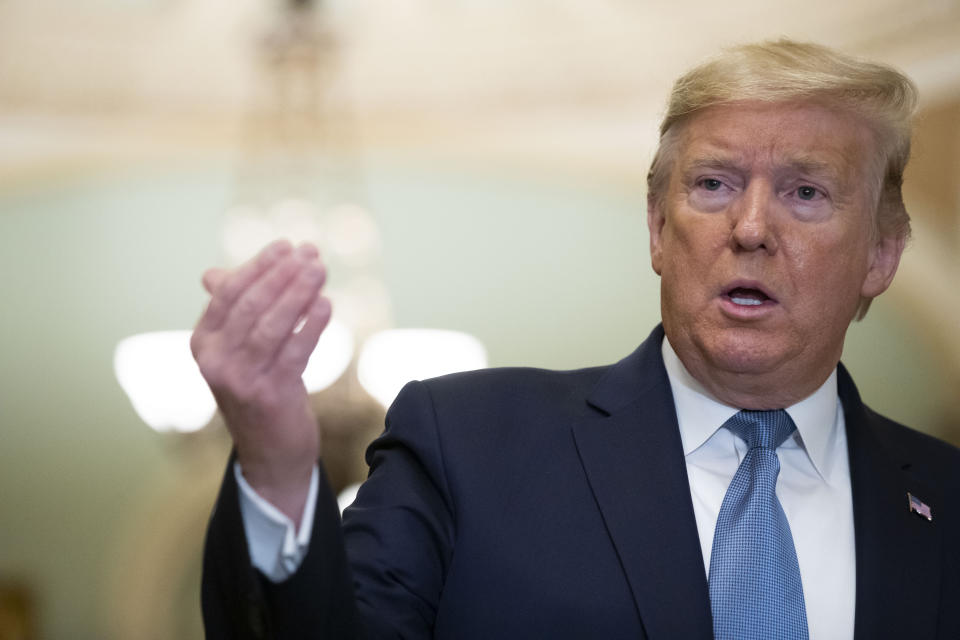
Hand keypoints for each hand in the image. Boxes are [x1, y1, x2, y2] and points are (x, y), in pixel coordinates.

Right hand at [191, 239, 330, 523]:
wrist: (270, 452)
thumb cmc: (258, 389)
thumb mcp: (238, 351)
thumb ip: (231, 311)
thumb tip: (212, 273)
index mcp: (203, 343)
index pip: (229, 293)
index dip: (259, 266)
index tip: (288, 246)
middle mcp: (216, 361)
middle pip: (251, 305)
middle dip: (283, 274)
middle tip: (311, 253)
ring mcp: (241, 380)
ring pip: (272, 325)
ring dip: (298, 293)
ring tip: (320, 270)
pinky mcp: (270, 395)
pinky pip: (294, 351)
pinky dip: (311, 325)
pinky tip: (326, 305)